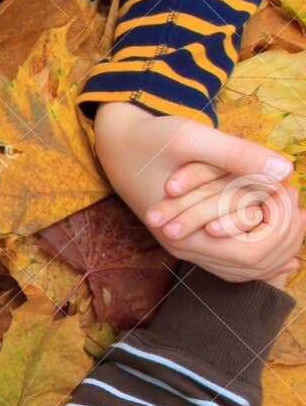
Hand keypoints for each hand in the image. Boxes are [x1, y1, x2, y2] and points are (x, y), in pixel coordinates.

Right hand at [92, 102, 301, 283]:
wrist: (116, 146)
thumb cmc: (151, 140)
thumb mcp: (192, 138)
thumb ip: (238, 154)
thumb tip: (286, 170)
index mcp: (186, 234)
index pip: (255, 252)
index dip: (281, 225)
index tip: (285, 186)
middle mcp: (187, 248)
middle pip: (257, 265)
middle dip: (286, 233)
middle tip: (292, 193)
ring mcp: (189, 246)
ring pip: (248, 268)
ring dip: (278, 242)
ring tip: (293, 209)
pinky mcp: (192, 237)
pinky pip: (234, 259)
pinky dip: (263, 247)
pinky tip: (283, 230)